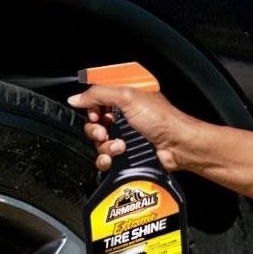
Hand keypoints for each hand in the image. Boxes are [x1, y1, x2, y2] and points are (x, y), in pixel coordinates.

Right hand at [67, 85, 197, 171]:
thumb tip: (76, 98)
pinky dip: (106, 159)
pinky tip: (115, 157)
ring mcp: (124, 134)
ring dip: (104, 145)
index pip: (97, 97)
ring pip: (98, 141)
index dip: (91, 105)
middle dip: (95, 128)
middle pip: (94, 121)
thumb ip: (99, 94)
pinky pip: (104, 157)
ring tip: (119, 145)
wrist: (176, 146)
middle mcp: (123, 114)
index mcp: (125, 95)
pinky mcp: (125, 153)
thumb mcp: (127, 97)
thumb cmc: (162, 120)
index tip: (95, 112)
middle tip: (104, 130)